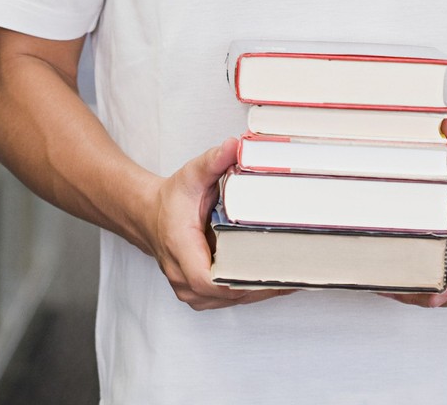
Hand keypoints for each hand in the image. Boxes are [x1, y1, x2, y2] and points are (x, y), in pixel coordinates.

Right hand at [137, 137, 292, 310]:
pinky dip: (250, 290)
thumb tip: (235, 146)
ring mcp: (190, 290)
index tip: (269, 272)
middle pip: (227, 293)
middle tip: (297, 270)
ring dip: (259, 290)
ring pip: (230, 299)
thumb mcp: (191, 175)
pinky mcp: (199, 294)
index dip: (240, 280)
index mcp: (181, 249)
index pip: (208, 279)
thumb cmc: (171, 200)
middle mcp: (182, 276)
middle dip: (262, 284)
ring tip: (293, 276)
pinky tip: (275, 281)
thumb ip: (213, 161)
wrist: (150, 217)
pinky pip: (228, 298)